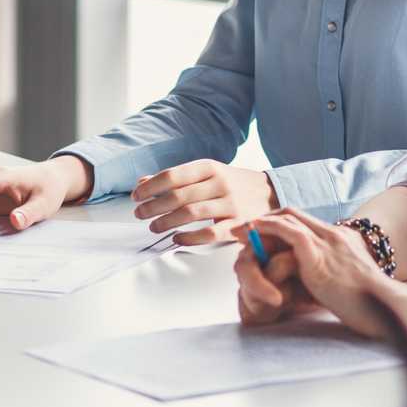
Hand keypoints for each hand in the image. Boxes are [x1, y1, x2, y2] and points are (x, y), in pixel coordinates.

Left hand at [132, 159, 276, 244]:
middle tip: (139, 214)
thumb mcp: (206, 173)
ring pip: (191, 213)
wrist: (270, 193)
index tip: (136, 196)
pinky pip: (211, 233)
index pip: (173, 175)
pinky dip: (190, 238)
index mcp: (209, 167)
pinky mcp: (239, 224)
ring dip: (167, 222)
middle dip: (153, 206)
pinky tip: (177, 239)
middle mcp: (220, 183)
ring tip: (153, 227)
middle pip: (179, 196)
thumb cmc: (230, 183)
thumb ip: (176, 178)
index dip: (150, 186)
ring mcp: (231, 204)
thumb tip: (142, 182)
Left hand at [233, 209, 401, 334]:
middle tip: (246, 227)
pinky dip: (269, 229)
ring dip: (262, 223)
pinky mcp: (319, 256)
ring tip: (241, 230)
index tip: (263, 231)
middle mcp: (335, 235)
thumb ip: (338, 277)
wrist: (386, 307)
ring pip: (289, 219)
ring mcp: (327, 243)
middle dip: (268, 218)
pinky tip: (254, 233)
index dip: (282, 223)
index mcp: (343, 241)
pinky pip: (289, 233)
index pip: (307, 222)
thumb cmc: (374, 303)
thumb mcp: (355, 283)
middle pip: (295, 214)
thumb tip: (327, 286)